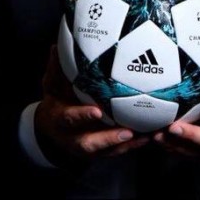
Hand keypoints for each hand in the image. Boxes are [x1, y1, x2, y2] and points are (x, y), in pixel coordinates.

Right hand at [33, 45, 149, 163]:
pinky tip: (148, 137)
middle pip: (89, 144)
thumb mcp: (51, 86)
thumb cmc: (56, 101)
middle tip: (127, 132)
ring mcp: (87, 147)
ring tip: (145, 136)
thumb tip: (56, 46)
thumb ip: (56, 69)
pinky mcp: (99, 152)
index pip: (69, 119)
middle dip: (108, 139)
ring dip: (126, 145)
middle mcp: (72, 137)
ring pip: (106, 151)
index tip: (97, 111)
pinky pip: (116, 152)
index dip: (82, 116)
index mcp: (60, 120)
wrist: (50, 130)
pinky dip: (132, 146)